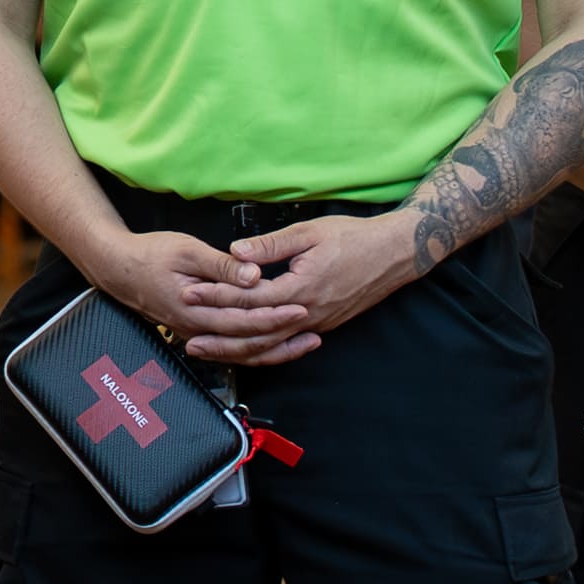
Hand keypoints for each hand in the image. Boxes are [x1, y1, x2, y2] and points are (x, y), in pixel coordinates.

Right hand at [81, 229, 314, 361]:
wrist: (119, 269)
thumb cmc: (150, 255)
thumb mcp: (187, 251)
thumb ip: (221, 265)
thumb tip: (253, 274)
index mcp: (196, 310)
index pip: (243, 320)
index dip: (274, 316)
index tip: (300, 307)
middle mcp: (198, 329)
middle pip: (247, 342)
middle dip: (282, 335)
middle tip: (311, 324)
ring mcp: (198, 334)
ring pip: (242, 352)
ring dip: (276, 349)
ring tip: (306, 342)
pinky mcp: (199, 332)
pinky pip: (233, 349)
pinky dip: (258, 349)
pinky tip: (277, 344)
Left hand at [192, 211, 427, 366]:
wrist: (395, 254)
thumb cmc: (353, 237)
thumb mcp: (309, 232)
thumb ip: (271, 245)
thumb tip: (235, 251)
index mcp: (301, 288)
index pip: (249, 298)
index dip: (217, 296)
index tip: (190, 292)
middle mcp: (309, 313)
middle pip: (257, 333)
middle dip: (221, 337)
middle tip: (189, 341)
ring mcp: (318, 323)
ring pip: (272, 344)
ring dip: (239, 349)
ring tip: (210, 351)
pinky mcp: (324, 324)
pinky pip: (288, 342)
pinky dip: (264, 347)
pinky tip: (246, 349)